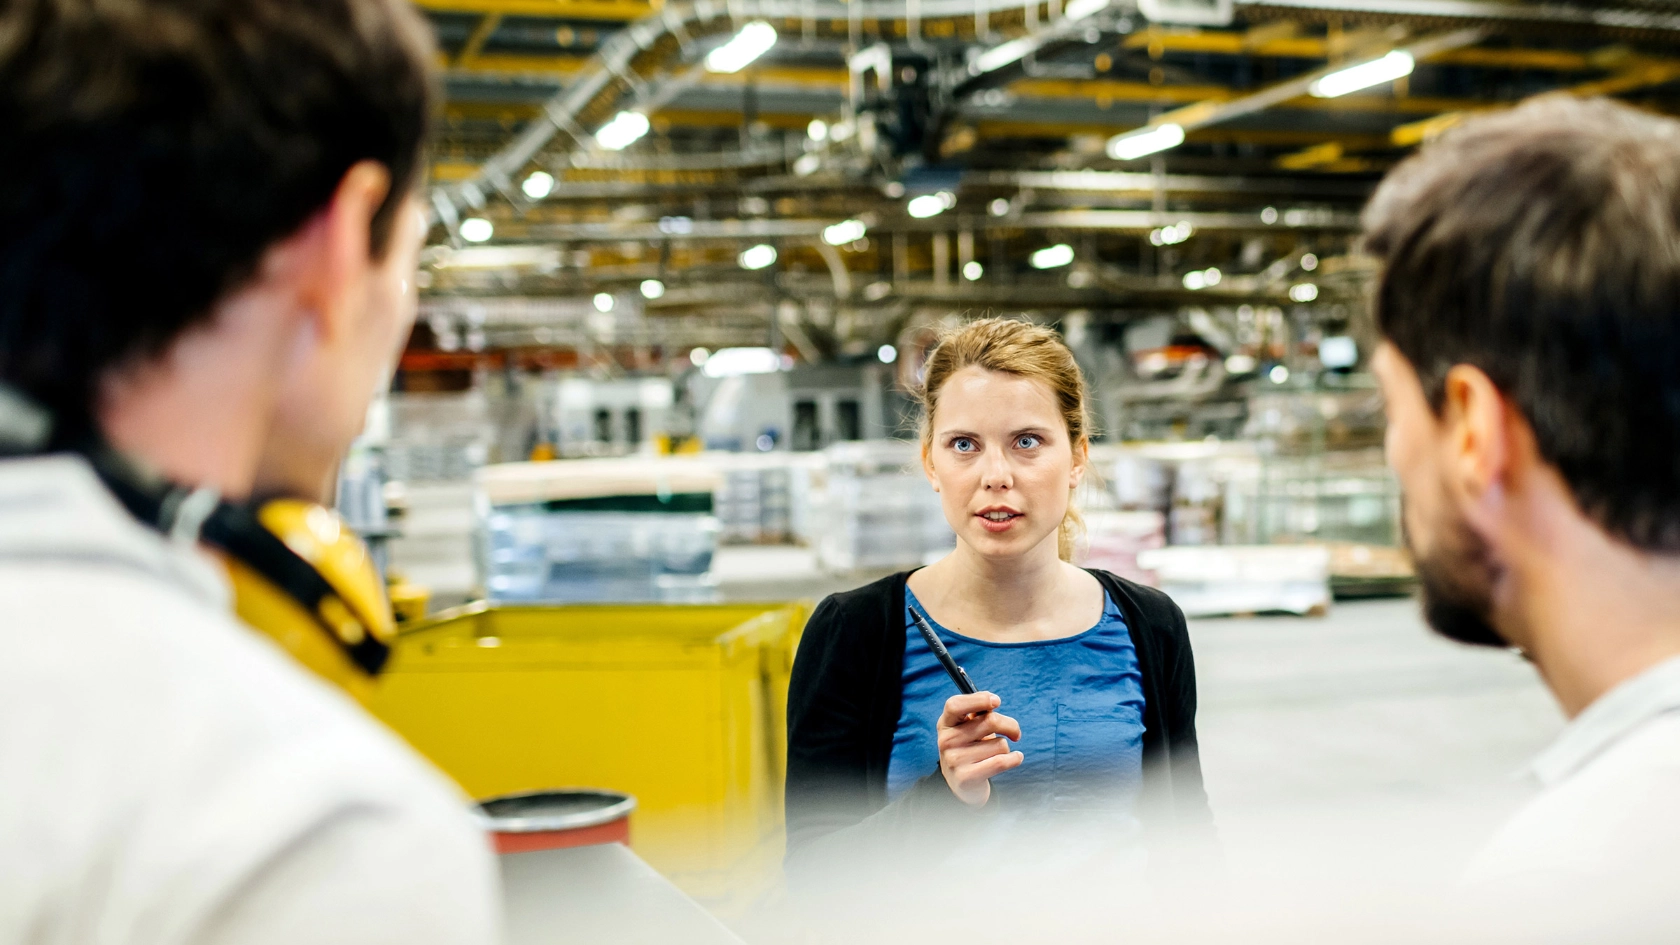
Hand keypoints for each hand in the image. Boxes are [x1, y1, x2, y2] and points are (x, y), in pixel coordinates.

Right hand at [936, 692, 1022, 807]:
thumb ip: (978, 712)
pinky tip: (1016, 758)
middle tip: (1014, 732)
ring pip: (1000, 744)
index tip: (997, 702)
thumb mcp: (968, 727)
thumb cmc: (970, 747)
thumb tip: (993, 702)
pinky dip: (1014, 759)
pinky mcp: (965, 777)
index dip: (979, 699)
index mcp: (946, 723)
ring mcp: (954, 759)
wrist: (962, 782)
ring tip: (996, 753)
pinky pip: (1001, 762)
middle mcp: (946, 740)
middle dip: (1010, 725)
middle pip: (989, 721)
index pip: (955, 704)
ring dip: (1006, 747)